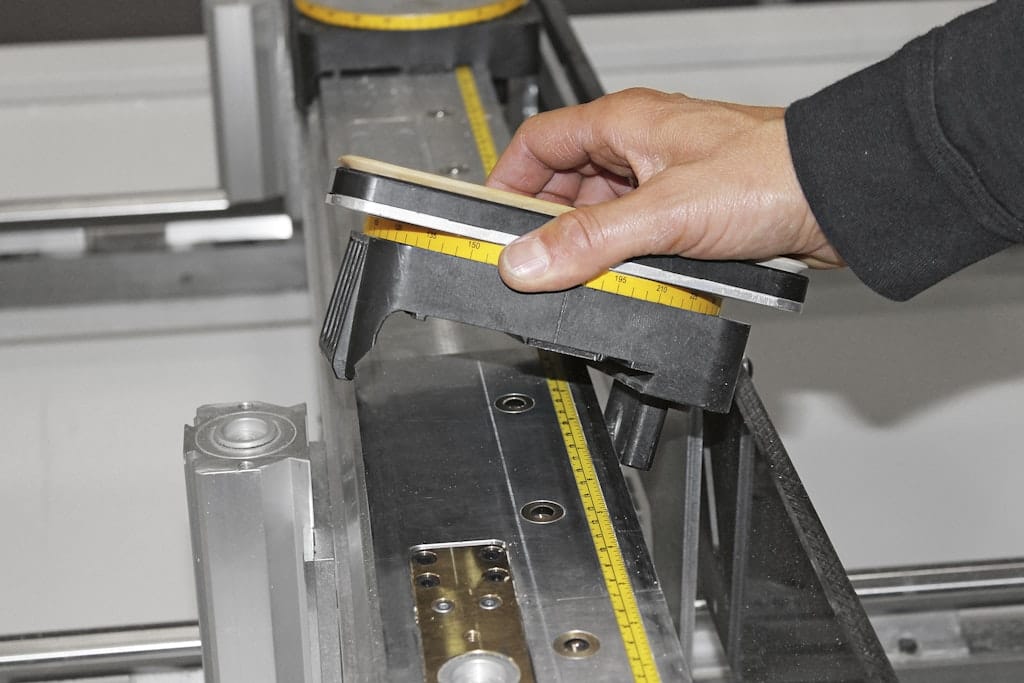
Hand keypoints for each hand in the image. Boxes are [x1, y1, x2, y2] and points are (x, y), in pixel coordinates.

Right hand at [486, 88, 841, 291]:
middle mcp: (640, 147)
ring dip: (591, 248)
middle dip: (547, 226)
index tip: (490, 224)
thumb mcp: (666, 212)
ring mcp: (665, 181)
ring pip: (601, 214)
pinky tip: (634, 279)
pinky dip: (626, 259)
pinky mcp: (689, 213)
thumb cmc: (773, 174)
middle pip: (564, 184)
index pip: (538, 143)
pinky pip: (636, 236)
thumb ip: (592, 240)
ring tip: (592, 275)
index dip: (506, 182)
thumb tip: (527, 260)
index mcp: (624, 123)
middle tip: (537, 265)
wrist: (842, 198)